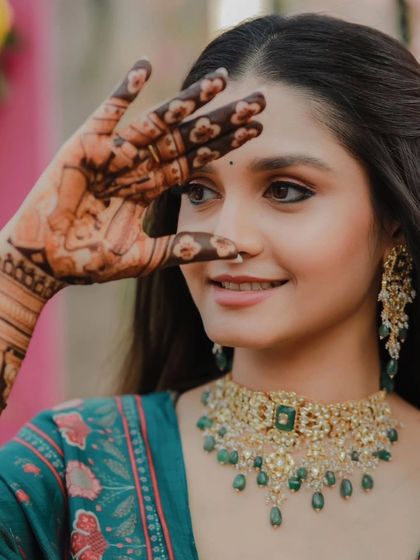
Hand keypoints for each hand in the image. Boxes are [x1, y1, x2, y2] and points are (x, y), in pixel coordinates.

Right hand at [6, 59, 265, 294]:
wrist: (47, 263)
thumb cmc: (91, 262)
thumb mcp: (150, 257)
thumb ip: (190, 250)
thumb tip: (239, 252)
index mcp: (151, 187)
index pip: (197, 161)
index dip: (227, 146)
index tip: (259, 130)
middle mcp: (138, 165)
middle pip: (187, 137)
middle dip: (222, 120)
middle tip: (258, 100)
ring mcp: (113, 153)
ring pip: (157, 122)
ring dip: (187, 102)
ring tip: (219, 82)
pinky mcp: (85, 145)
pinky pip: (106, 113)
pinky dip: (123, 91)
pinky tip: (145, 69)